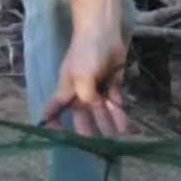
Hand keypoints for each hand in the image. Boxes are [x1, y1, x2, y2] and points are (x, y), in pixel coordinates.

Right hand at [40, 21, 129, 137]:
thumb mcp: (81, 77)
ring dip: (109, 123)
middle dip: (90, 131)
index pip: (53, 109)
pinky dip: (120, 113)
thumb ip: (85, 97)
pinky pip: (115, 102)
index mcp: (66, 90)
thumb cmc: (86, 52)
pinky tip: (127, 125)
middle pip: (83, 116)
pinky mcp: (112, 83)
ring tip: (120, 137)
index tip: (59, 137)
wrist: (104, 30)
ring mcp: (97, 88)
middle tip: (100, 149)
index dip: (53, 123)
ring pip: (102, 111)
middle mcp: (80, 92)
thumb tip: (94, 111)